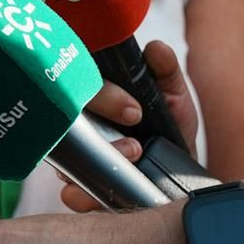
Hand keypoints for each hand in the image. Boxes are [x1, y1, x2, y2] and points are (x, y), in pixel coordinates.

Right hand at [60, 41, 199, 213]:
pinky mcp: (79, 186)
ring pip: (65, 152)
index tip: (136, 110)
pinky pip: (67, 191)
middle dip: (102, 122)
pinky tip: (101, 193)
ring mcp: (74, 152)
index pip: (81, 81)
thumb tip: (155, 49)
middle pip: (69, 113)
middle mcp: (78, 120)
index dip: (104, 94)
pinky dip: (81, 194)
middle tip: (136, 137)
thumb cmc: (169, 130)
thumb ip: (166, 72)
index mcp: (96, 93)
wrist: (179, 178)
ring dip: (94, 160)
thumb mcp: (173, 98)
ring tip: (130, 160)